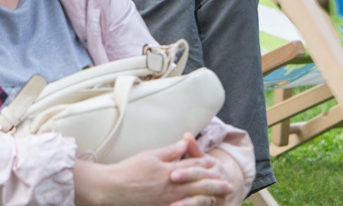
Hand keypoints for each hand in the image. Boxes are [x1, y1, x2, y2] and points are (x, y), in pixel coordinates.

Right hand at [74, 136, 237, 205]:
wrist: (114, 188)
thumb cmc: (129, 170)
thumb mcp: (150, 155)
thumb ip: (169, 151)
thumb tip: (184, 143)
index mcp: (169, 170)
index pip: (191, 165)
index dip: (205, 164)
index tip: (215, 164)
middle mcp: (171, 186)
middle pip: (197, 183)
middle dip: (214, 183)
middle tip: (228, 184)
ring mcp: (168, 199)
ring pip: (193, 198)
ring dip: (207, 196)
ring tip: (219, 197)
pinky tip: (199, 205)